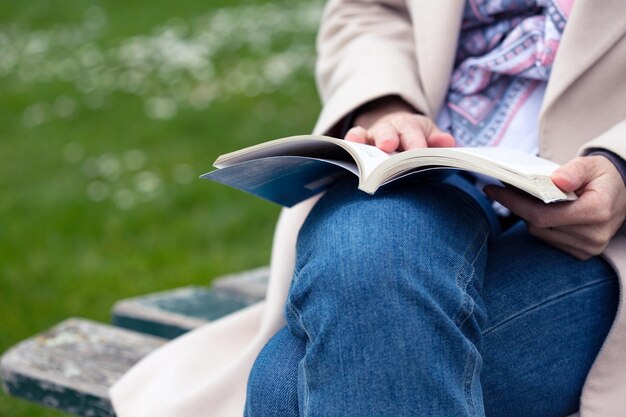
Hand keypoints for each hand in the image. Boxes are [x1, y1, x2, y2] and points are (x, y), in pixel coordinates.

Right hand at [344, 96, 454, 151]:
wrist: (393, 126)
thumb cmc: (413, 136)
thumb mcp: (427, 133)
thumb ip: (437, 138)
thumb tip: (449, 143)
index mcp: (409, 127)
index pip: (413, 134)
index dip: (416, 143)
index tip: (419, 152)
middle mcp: (388, 129)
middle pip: (388, 132)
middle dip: (388, 138)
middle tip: (389, 145)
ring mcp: (371, 136)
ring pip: (365, 135)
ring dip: (362, 138)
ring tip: (356, 142)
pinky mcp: (358, 142)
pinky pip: (352, 139)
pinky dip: (349, 140)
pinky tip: (345, 144)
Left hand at [484, 155, 625, 259]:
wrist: (622, 194)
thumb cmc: (603, 177)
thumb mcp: (592, 165)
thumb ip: (574, 171)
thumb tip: (556, 180)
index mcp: (597, 212)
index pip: (544, 215)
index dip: (514, 203)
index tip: (492, 190)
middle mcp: (593, 235)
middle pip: (539, 225)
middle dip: (517, 206)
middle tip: (501, 188)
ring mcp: (588, 248)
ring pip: (540, 233)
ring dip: (526, 215)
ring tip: (518, 195)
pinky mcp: (582, 253)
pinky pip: (548, 239)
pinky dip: (539, 224)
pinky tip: (534, 208)